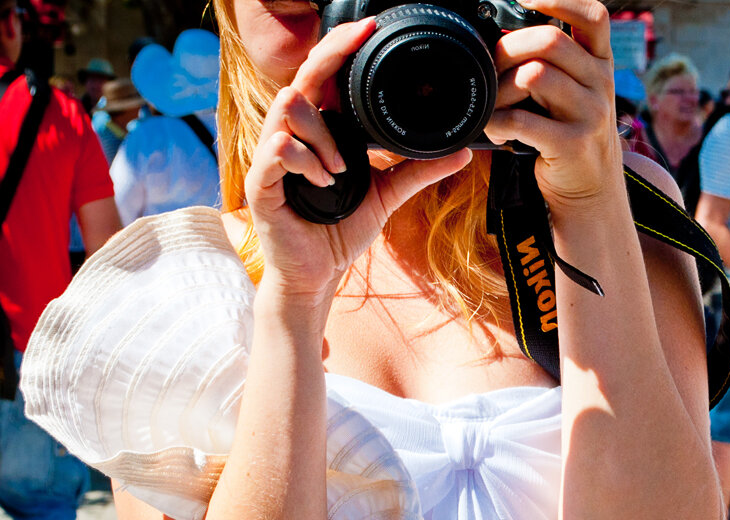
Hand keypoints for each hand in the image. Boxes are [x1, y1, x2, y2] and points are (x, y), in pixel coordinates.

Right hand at [245, 17, 471, 301]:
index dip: (339, 47)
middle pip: (301, 77)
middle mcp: (292, 135)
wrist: (317, 274)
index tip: (367, 27)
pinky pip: (277, 148)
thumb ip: (418, 171)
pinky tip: (324, 181)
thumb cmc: (339, 232)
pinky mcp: (260, 181)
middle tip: (357, 42)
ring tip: (341, 169)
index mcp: (319, 132)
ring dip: (324, 133)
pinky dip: (306, 160)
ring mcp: (272, 156)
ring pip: (289, 108)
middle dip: (329, 56)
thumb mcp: (387, 195)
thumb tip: (461, 152)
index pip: (322, 77)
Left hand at [485, 0, 622, 208]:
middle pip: (550, 41)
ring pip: (534, 76)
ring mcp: (591, 114)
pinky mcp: (574, 144)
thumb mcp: (575, 92)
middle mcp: (601, 83)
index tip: (523, 1)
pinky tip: (498, 131)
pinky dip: (499, 123)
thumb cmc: (571, 134)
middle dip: (509, 48)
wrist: (592, 190)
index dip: (560, 0)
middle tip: (492, 67)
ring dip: (500, 90)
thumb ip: (555, 64)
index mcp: (600, 63)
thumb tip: (501, 38)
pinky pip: (523, 120)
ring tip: (495, 106)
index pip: (593, 16)